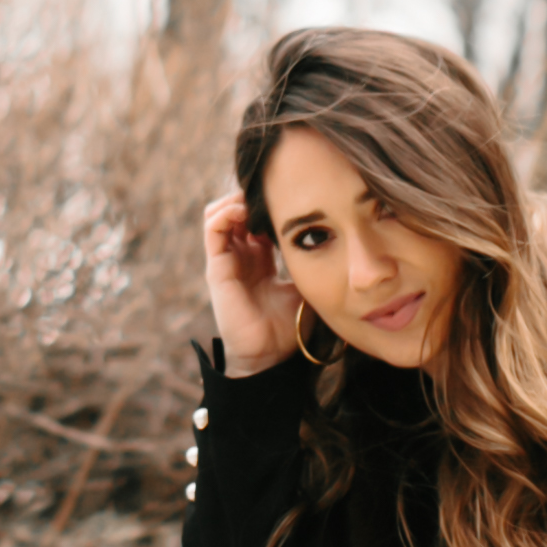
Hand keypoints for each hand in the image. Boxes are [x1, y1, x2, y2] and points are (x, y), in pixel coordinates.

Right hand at [203, 186, 300, 377]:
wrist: (270, 356)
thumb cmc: (289, 326)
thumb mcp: (305, 284)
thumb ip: (310, 261)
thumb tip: (333, 238)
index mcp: (259, 259)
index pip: (256, 219)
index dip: (269, 203)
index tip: (290, 195)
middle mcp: (240, 257)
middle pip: (237, 211)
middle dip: (253, 196)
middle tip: (273, 190)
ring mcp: (226, 261)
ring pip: (219, 213)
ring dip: (236, 199)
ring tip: (256, 197)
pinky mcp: (217, 268)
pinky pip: (213, 228)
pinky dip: (226, 212)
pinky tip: (244, 209)